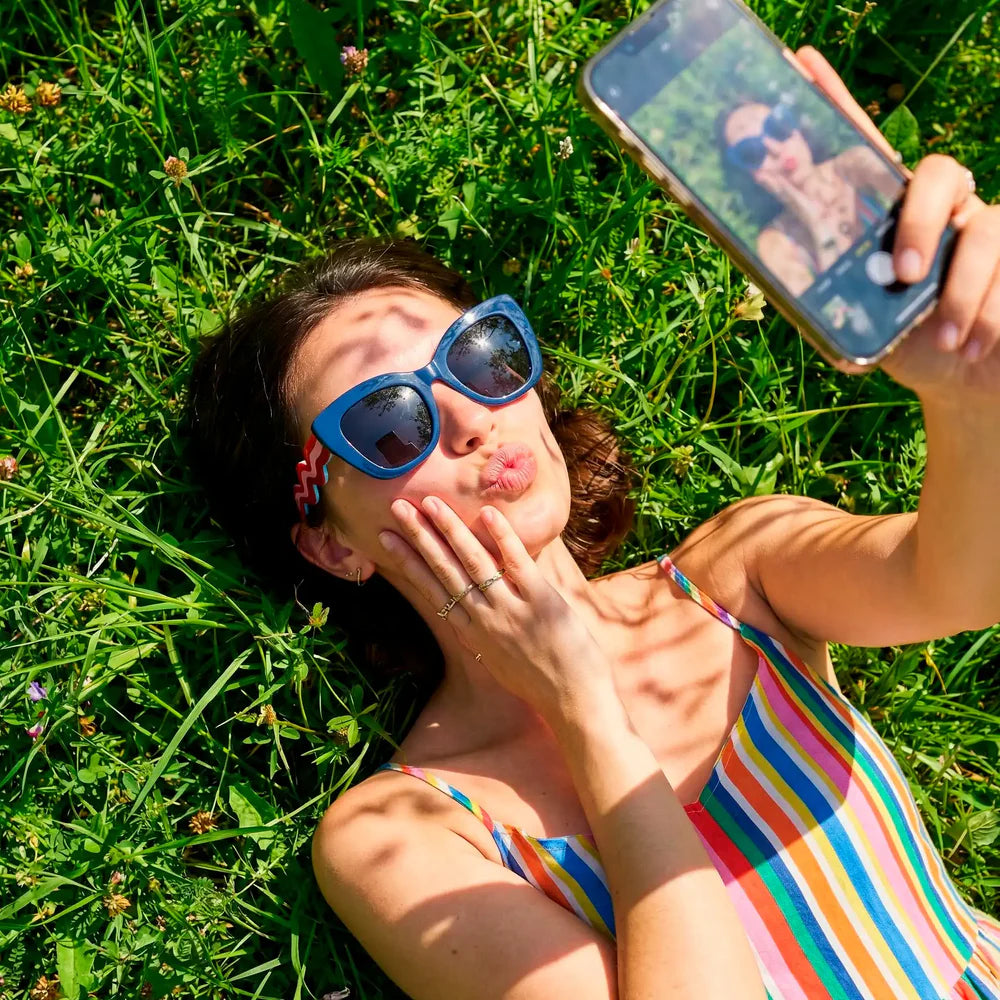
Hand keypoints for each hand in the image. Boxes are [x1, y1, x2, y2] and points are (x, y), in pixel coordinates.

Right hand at [378, 496, 616, 721]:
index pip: (431, 588)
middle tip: (397, 507)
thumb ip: (484, 630)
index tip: (386, 538)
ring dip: (449, 529)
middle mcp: (483, 619)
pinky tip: (487, 514)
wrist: (574, 704)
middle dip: (419, 536)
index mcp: (471, 632)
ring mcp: (509, 609)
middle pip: (443, 569)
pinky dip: (502, 537)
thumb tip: (475, 608)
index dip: (408, 561)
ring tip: (430, 502)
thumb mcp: (499, 659)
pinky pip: (516, 563)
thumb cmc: (540, 683)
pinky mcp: (540, 601)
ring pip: (472, 561)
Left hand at [795, 47, 999, 401]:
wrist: (963, 383)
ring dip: (958, 290)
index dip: (834, 103)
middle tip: (901, 272)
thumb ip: (821, 293)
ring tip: (942, 336)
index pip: (859, 148)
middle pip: (935, 171)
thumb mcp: (855, 324)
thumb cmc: (905, 345)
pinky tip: (969, 346)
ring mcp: (981, 224)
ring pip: (983, 226)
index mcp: (885, 217)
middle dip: (919, 221)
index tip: (799, 61)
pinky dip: (986, 314)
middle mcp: (936, 208)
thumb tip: (770, 263)